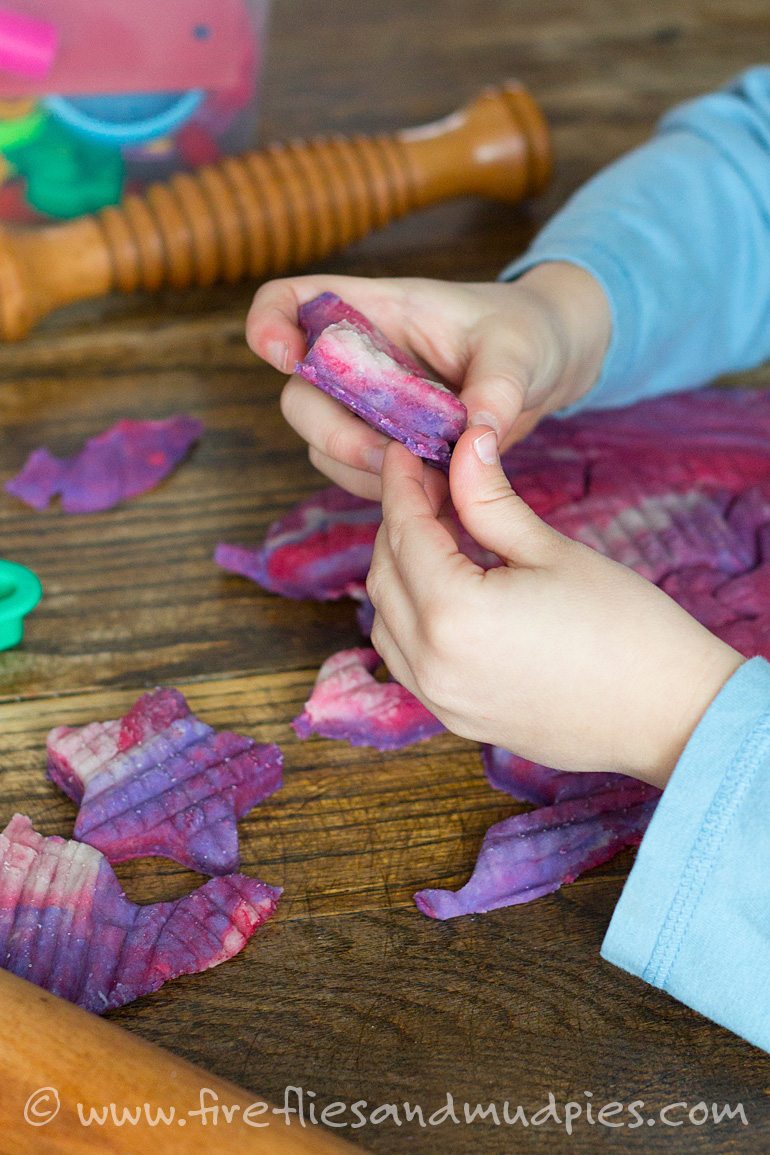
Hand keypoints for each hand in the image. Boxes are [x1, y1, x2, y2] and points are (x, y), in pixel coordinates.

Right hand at [246, 265, 610, 498]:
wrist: (551, 365)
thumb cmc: (528, 333)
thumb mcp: (520, 348)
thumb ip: (498, 387)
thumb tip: (475, 437)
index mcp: (378, 310)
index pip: (290, 300)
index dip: (269, 325)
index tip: (286, 358)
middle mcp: (359, 360)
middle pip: (299, 396)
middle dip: (330, 432)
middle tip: (387, 455)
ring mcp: (368, 407)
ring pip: (323, 445)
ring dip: (360, 468)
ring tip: (426, 473)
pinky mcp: (387, 446)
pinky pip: (359, 476)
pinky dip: (385, 489)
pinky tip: (433, 487)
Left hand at [366, 428, 743, 787]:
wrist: (670, 716)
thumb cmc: (625, 629)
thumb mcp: (551, 550)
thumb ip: (489, 498)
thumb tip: (464, 443)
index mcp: (453, 614)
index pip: (404, 531)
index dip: (402, 482)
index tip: (408, 450)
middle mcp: (431, 664)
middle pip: (385, 573)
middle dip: (400, 522)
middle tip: (435, 485)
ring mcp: (440, 699)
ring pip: (385, 619)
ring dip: (400, 570)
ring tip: (442, 533)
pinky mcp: (456, 719)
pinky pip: (406, 659)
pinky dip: (409, 617)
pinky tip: (445, 589)